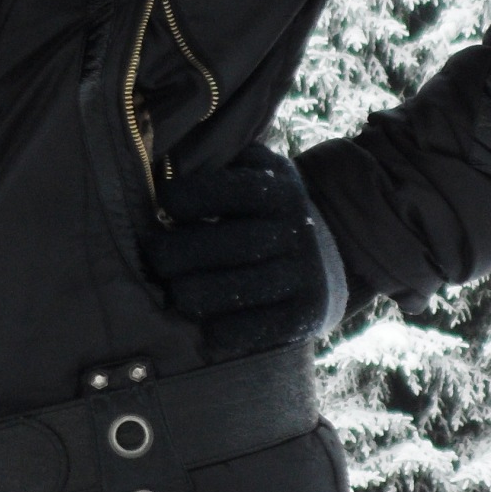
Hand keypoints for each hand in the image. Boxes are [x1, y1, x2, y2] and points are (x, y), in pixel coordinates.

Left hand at [140, 141, 345, 358]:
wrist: (336, 248)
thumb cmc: (268, 207)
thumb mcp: (258, 170)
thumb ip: (220, 160)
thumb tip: (166, 160)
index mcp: (281, 190)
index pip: (229, 191)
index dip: (188, 197)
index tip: (163, 204)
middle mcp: (296, 230)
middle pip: (230, 245)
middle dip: (179, 253)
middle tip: (154, 257)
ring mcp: (305, 274)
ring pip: (241, 290)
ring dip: (195, 294)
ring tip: (173, 292)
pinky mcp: (307, 313)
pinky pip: (260, 328)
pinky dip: (225, 331)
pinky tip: (204, 327)